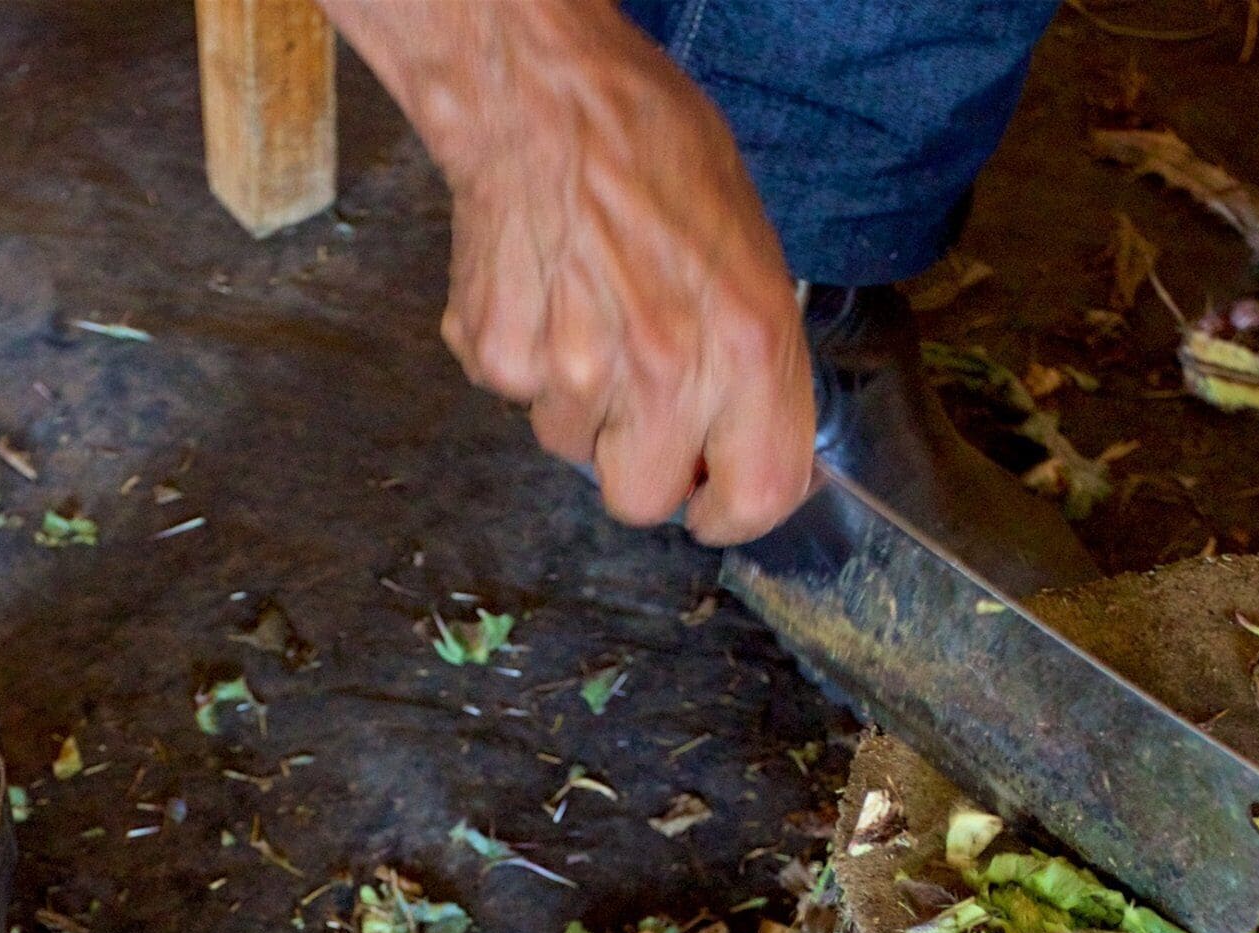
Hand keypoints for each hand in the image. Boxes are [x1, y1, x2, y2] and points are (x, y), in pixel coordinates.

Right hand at [325, 0, 813, 544]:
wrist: (544, 97)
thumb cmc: (653, 150)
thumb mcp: (749, 249)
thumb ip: (753, 357)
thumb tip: (748, 433)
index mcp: (745, 343)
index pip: (759, 496)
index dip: (734, 509)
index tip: (716, 495)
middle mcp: (663, 370)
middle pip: (643, 500)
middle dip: (641, 466)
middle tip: (640, 405)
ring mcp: (572, 370)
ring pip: (570, 449)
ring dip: (579, 404)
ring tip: (585, 312)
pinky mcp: (500, 357)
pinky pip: (515, 397)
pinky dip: (524, 360)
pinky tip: (540, 295)